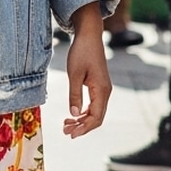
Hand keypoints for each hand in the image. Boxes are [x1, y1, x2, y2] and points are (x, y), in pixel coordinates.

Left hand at [63, 4, 110, 137]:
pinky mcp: (98, 86)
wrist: (89, 36)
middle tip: (65, 131)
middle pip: (97, 117)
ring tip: (66, 125)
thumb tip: (74, 114)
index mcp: (102, 90)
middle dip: (82, 127)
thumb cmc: (81, 52)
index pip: (96, 117)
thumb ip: (74, 94)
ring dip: (82, 120)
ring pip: (95, 112)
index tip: (71, 134)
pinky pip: (93, 105)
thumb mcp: (75, 74)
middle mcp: (105, 92)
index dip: (84, 128)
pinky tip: (73, 114)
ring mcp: (103, 89)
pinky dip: (84, 112)